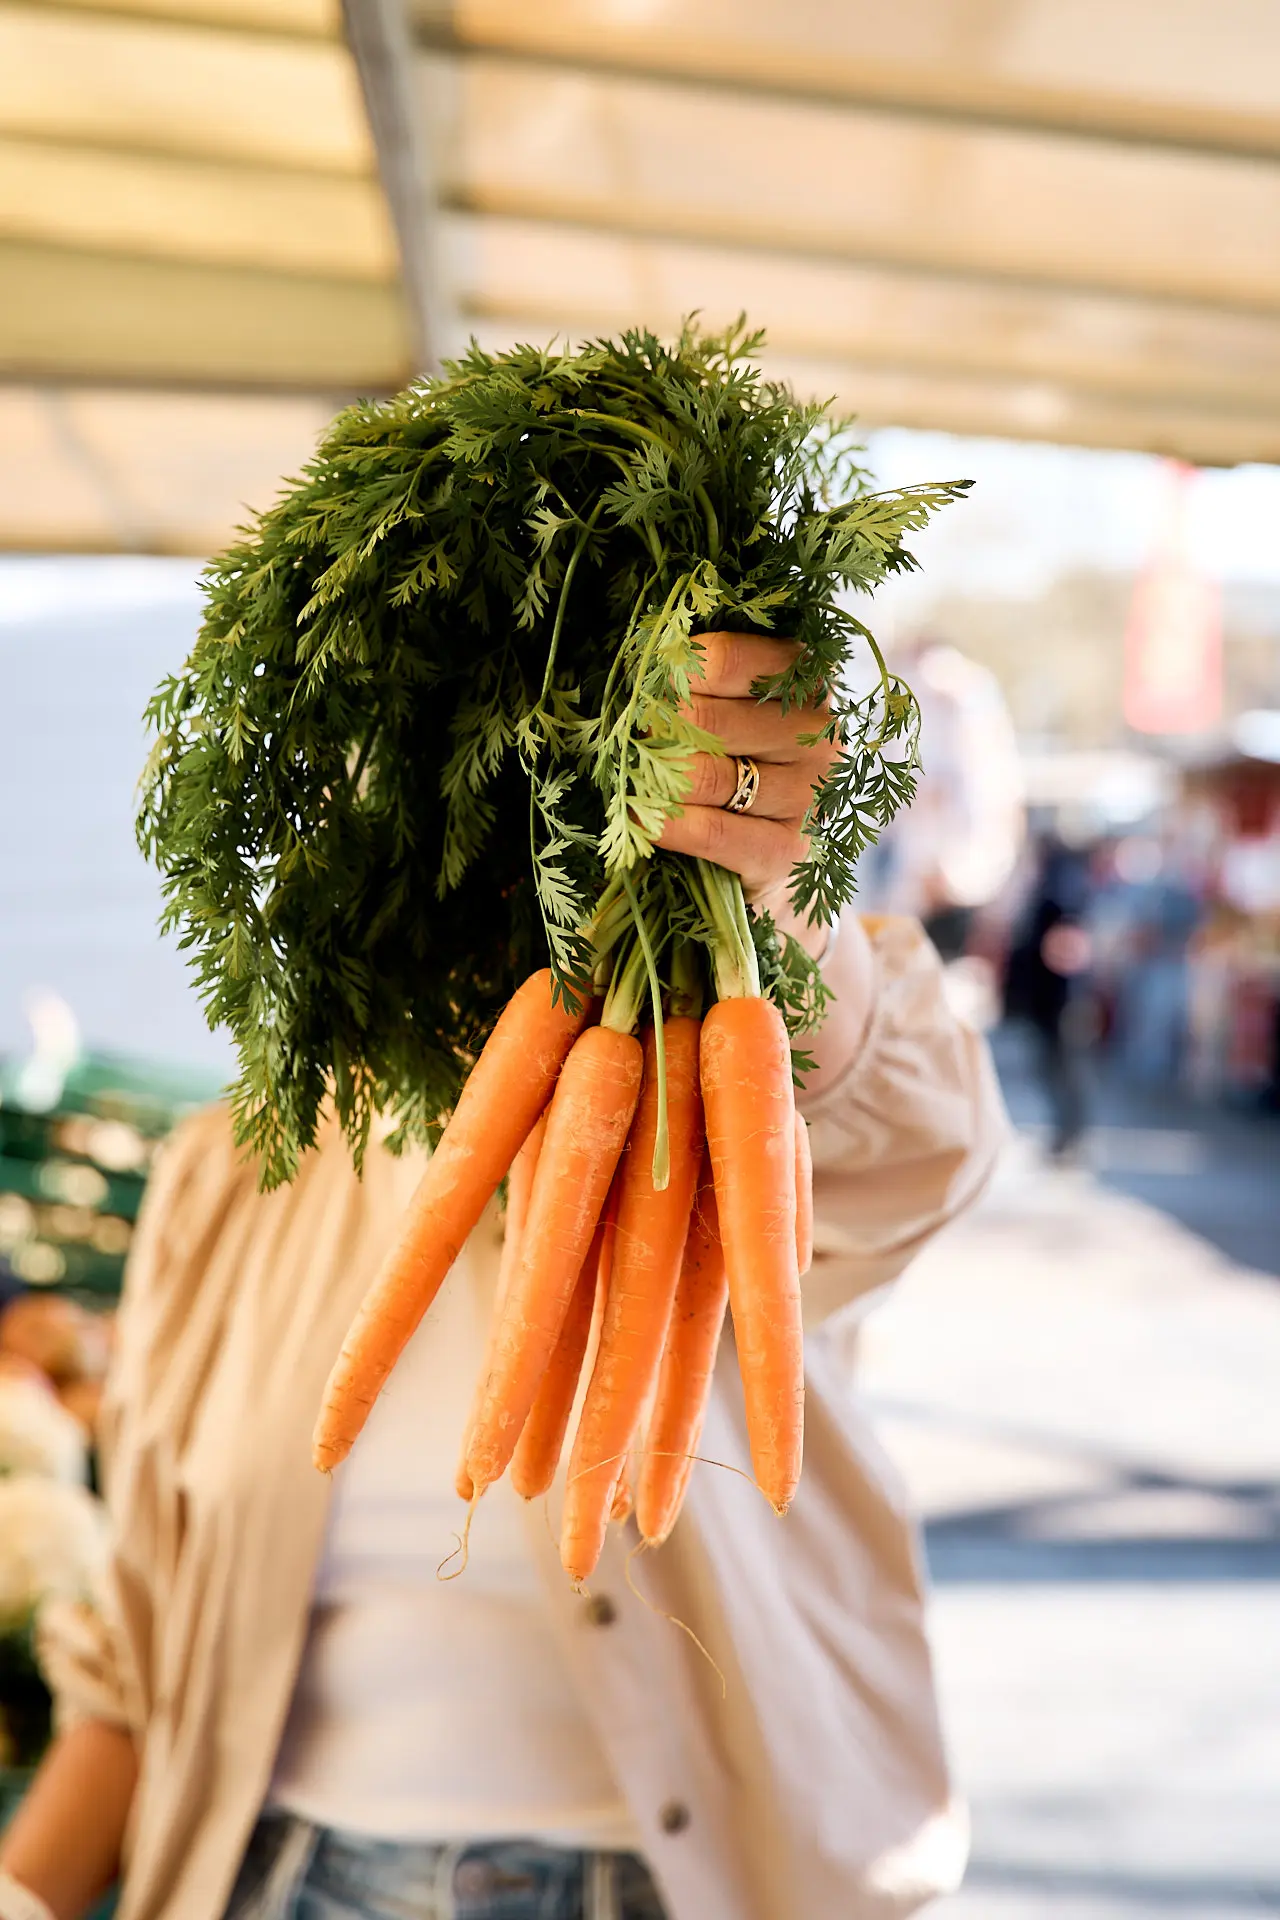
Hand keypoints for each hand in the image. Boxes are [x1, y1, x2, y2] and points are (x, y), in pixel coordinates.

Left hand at [655, 632, 838, 958]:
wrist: (775, 867)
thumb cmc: (743, 773)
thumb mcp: (735, 716)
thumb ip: (704, 687)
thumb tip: (639, 671)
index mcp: (806, 682)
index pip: (727, 660)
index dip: (671, 674)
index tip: (643, 691)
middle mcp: (819, 734)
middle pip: (706, 718)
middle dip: (654, 732)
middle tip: (626, 744)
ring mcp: (809, 795)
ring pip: (703, 775)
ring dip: (652, 780)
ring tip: (628, 781)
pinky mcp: (788, 851)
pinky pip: (710, 830)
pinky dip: (665, 826)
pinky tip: (639, 821)